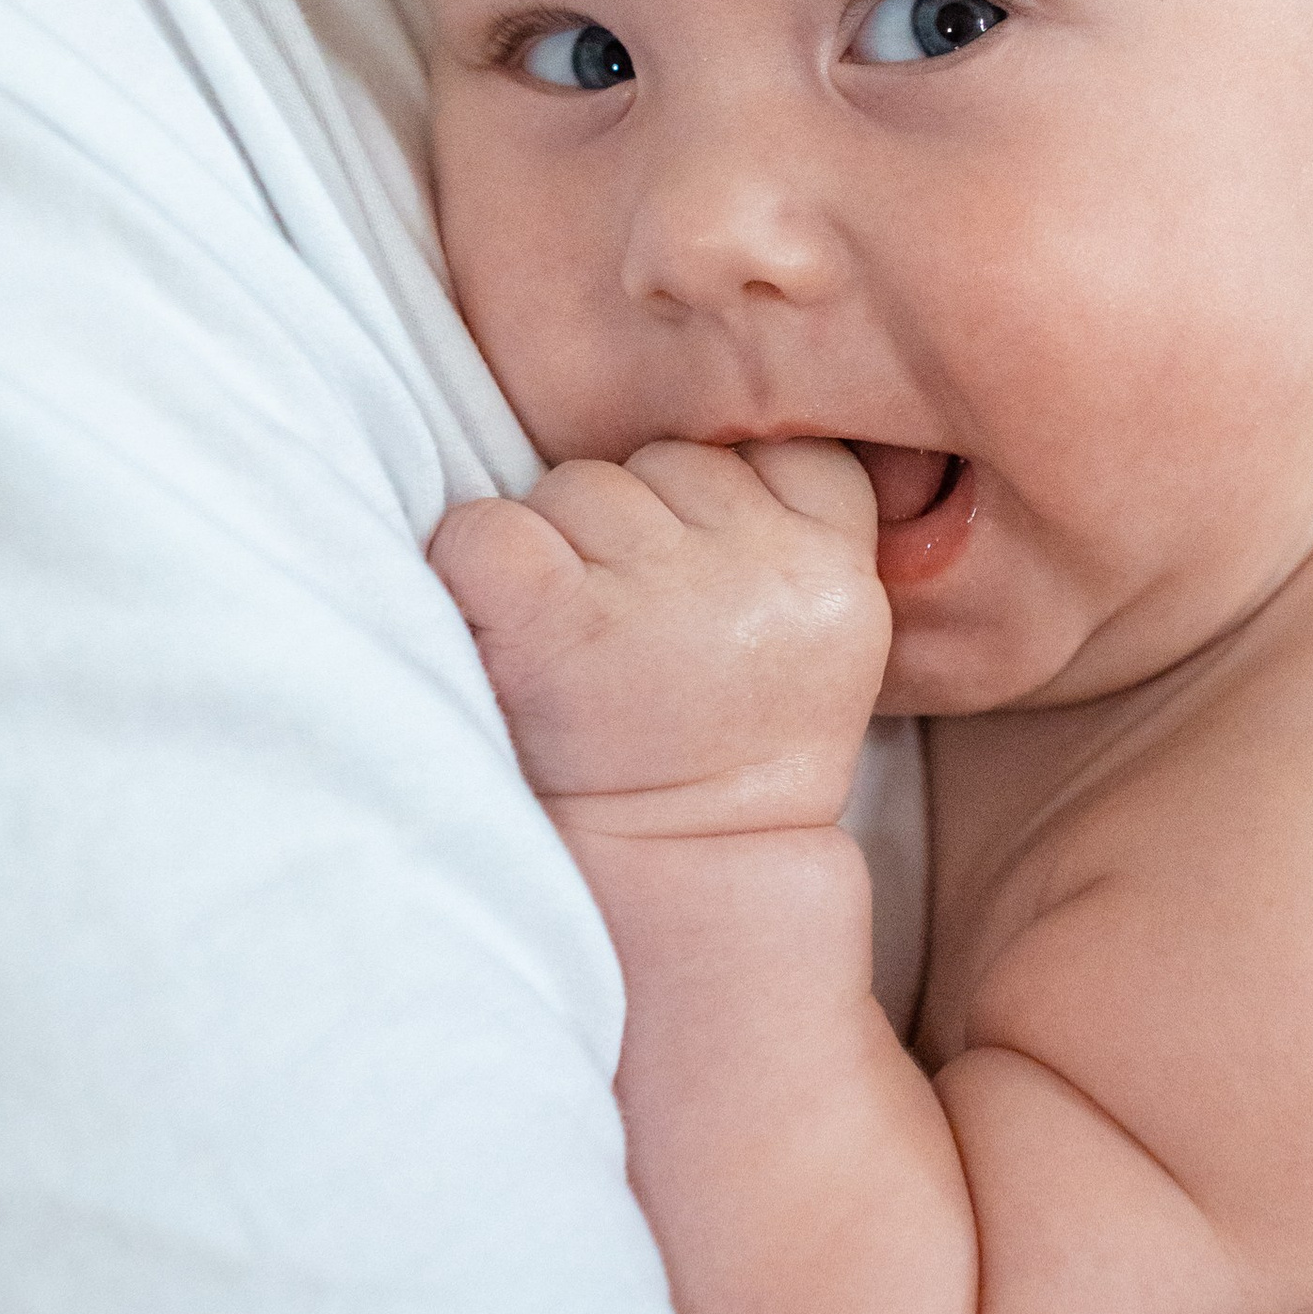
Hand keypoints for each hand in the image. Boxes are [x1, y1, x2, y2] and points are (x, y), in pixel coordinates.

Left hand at [431, 440, 889, 839]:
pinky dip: (473, 570)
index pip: (774, 444)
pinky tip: (506, 633)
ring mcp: (665, 597)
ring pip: (575, 486)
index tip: (709, 578)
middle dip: (634, 529)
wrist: (688, 888)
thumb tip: (701, 425)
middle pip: (663, 461)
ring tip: (584, 652)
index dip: (722, 497)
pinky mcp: (562, 628)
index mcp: (839, 565)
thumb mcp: (818, 630)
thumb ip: (784, 524)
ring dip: (559, 552)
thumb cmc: (734, 747)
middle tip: (637, 638)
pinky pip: (489, 531)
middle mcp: (765, 568)